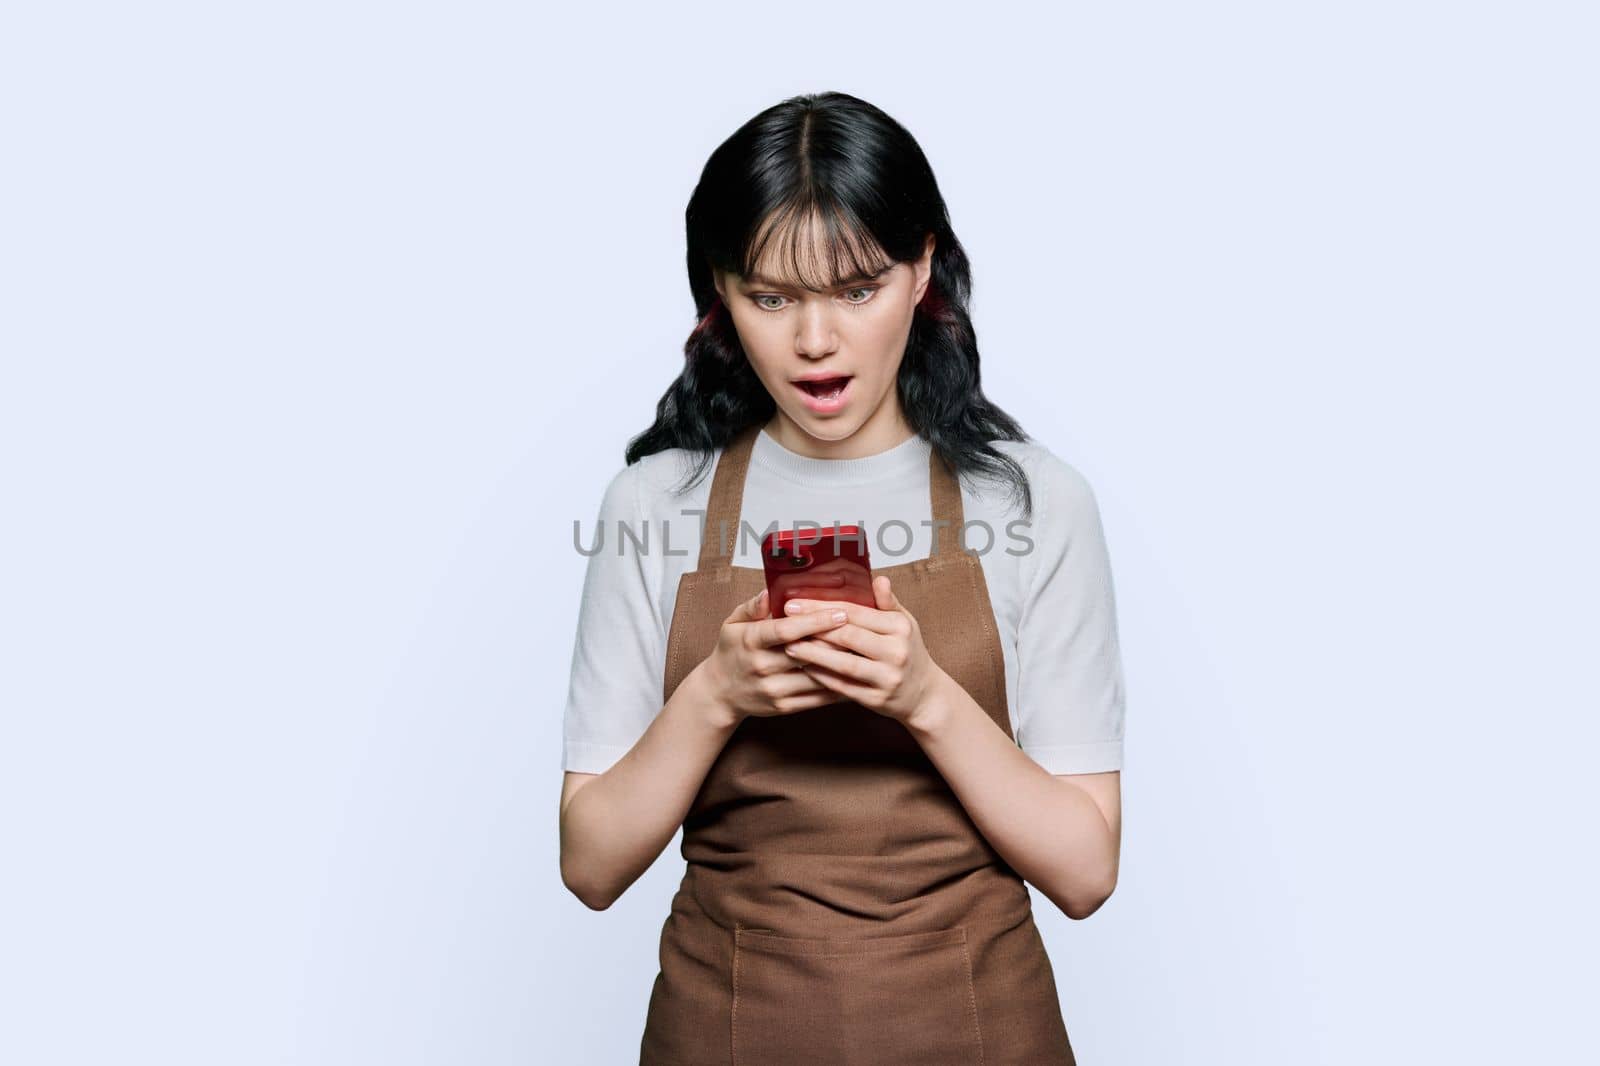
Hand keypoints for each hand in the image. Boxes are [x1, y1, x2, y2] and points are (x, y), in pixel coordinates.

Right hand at [698, 587, 851, 722]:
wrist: (720, 693)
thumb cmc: (732, 651)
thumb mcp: (732, 624)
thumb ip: (752, 607)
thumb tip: (768, 592)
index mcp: (751, 640)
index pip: (787, 630)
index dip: (815, 621)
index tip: (841, 612)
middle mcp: (762, 666)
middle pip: (807, 653)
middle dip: (836, 640)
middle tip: (863, 629)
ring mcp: (774, 689)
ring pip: (816, 677)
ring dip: (842, 664)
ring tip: (864, 651)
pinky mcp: (784, 707)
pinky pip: (817, 697)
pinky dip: (838, 687)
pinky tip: (854, 674)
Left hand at [780, 575, 948, 725]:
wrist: (925, 694)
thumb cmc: (908, 652)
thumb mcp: (904, 623)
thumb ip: (887, 602)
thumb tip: (877, 579)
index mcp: (899, 626)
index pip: (855, 612)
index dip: (822, 606)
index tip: (796, 602)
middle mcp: (896, 651)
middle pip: (847, 636)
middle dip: (813, 627)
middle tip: (785, 621)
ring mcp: (887, 677)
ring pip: (843, 663)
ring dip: (814, 655)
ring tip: (790, 646)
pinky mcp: (877, 699)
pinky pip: (844, 687)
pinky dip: (823, 678)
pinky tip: (805, 669)